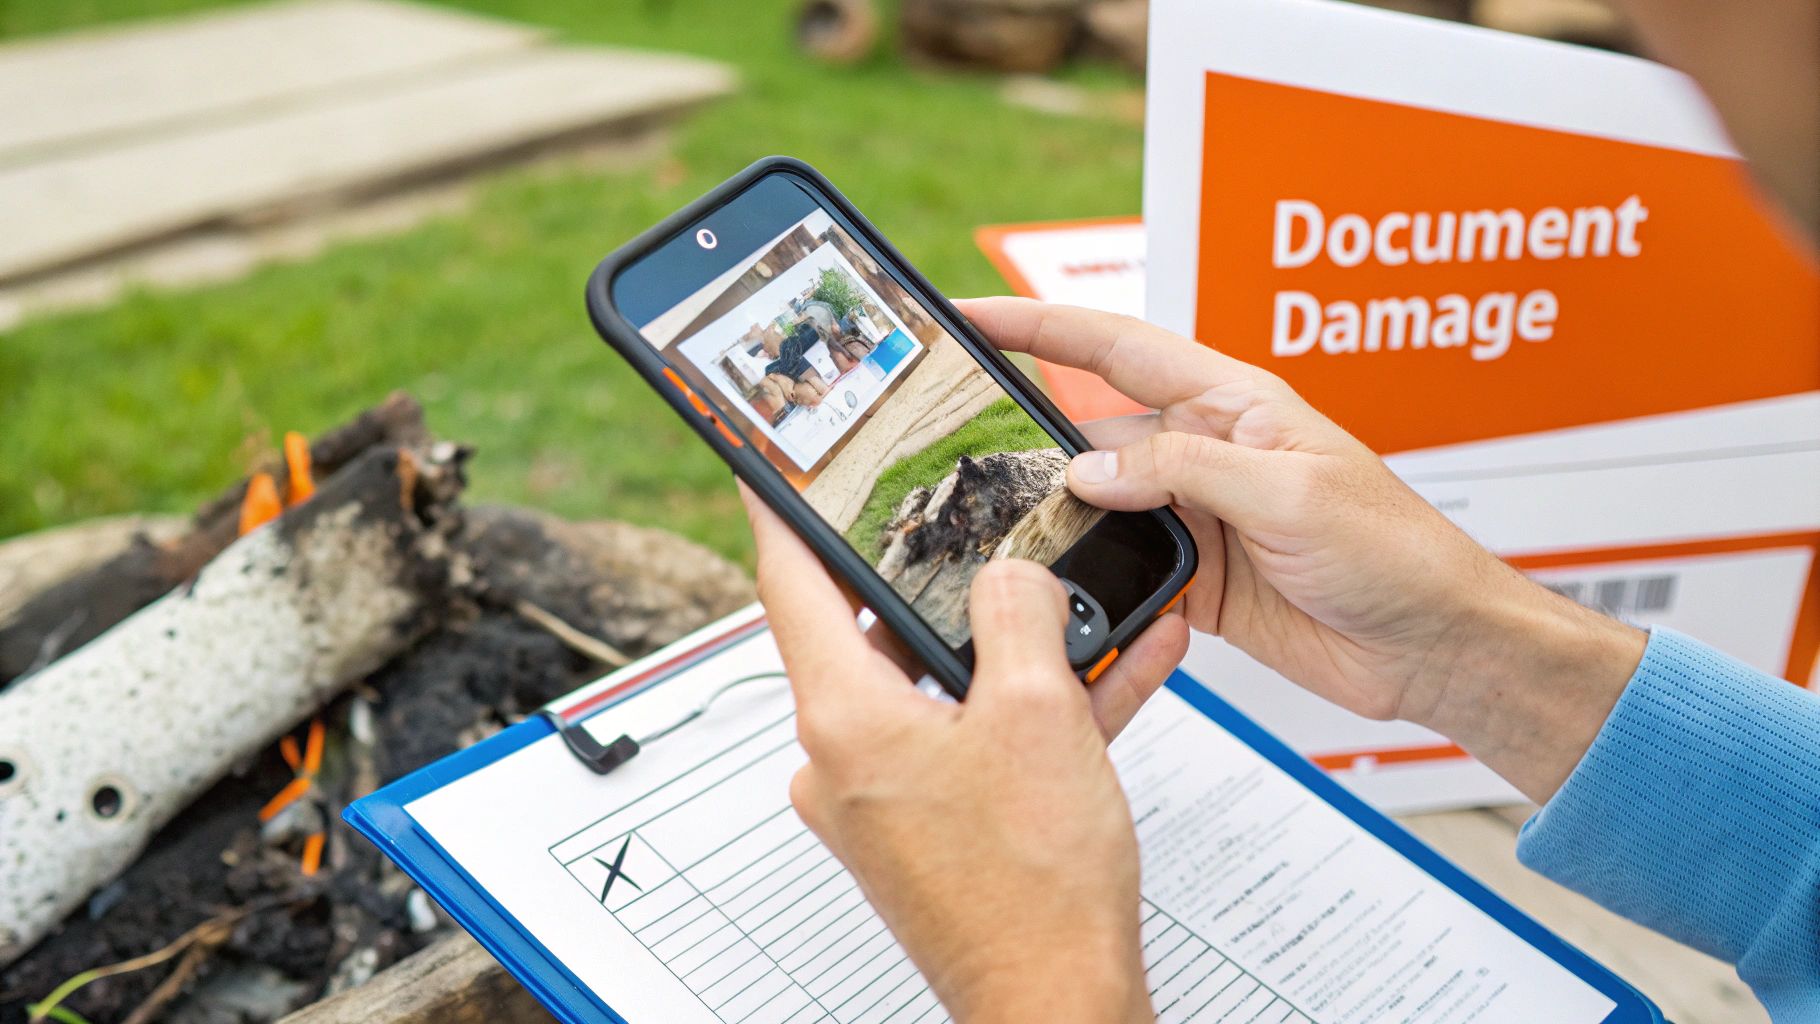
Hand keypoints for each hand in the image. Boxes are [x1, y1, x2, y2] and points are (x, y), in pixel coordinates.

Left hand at [741, 484, 1183, 1022]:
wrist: (1059, 1005)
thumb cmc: (1033, 890)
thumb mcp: (1038, 712)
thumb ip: (1019, 613)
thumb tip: (1012, 576)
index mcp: (845, 718)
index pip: (790, 581)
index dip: (784, 508)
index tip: (773, 464)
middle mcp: (847, 758)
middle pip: (877, 630)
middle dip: (944, 579)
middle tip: (975, 526)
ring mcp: (887, 796)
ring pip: (944, 684)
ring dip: (1015, 646)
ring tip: (1085, 608)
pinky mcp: (933, 824)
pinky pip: (979, 736)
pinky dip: (1035, 706)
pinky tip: (1110, 672)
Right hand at [958, 297, 1646, 802]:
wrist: (1432, 645)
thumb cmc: (1394, 552)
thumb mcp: (1289, 492)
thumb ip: (1182, 471)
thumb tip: (1087, 469)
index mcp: (1234, 402)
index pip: (1116, 346)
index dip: (1039, 326)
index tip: (970, 313)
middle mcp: (1207, 451)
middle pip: (1093, 420)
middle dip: (1026, 418)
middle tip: (952, 420)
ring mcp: (1198, 515)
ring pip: (1100, 499)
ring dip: (1056, 507)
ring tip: (991, 511)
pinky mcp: (1197, 577)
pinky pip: (1123, 563)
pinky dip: (1090, 570)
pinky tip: (1057, 577)